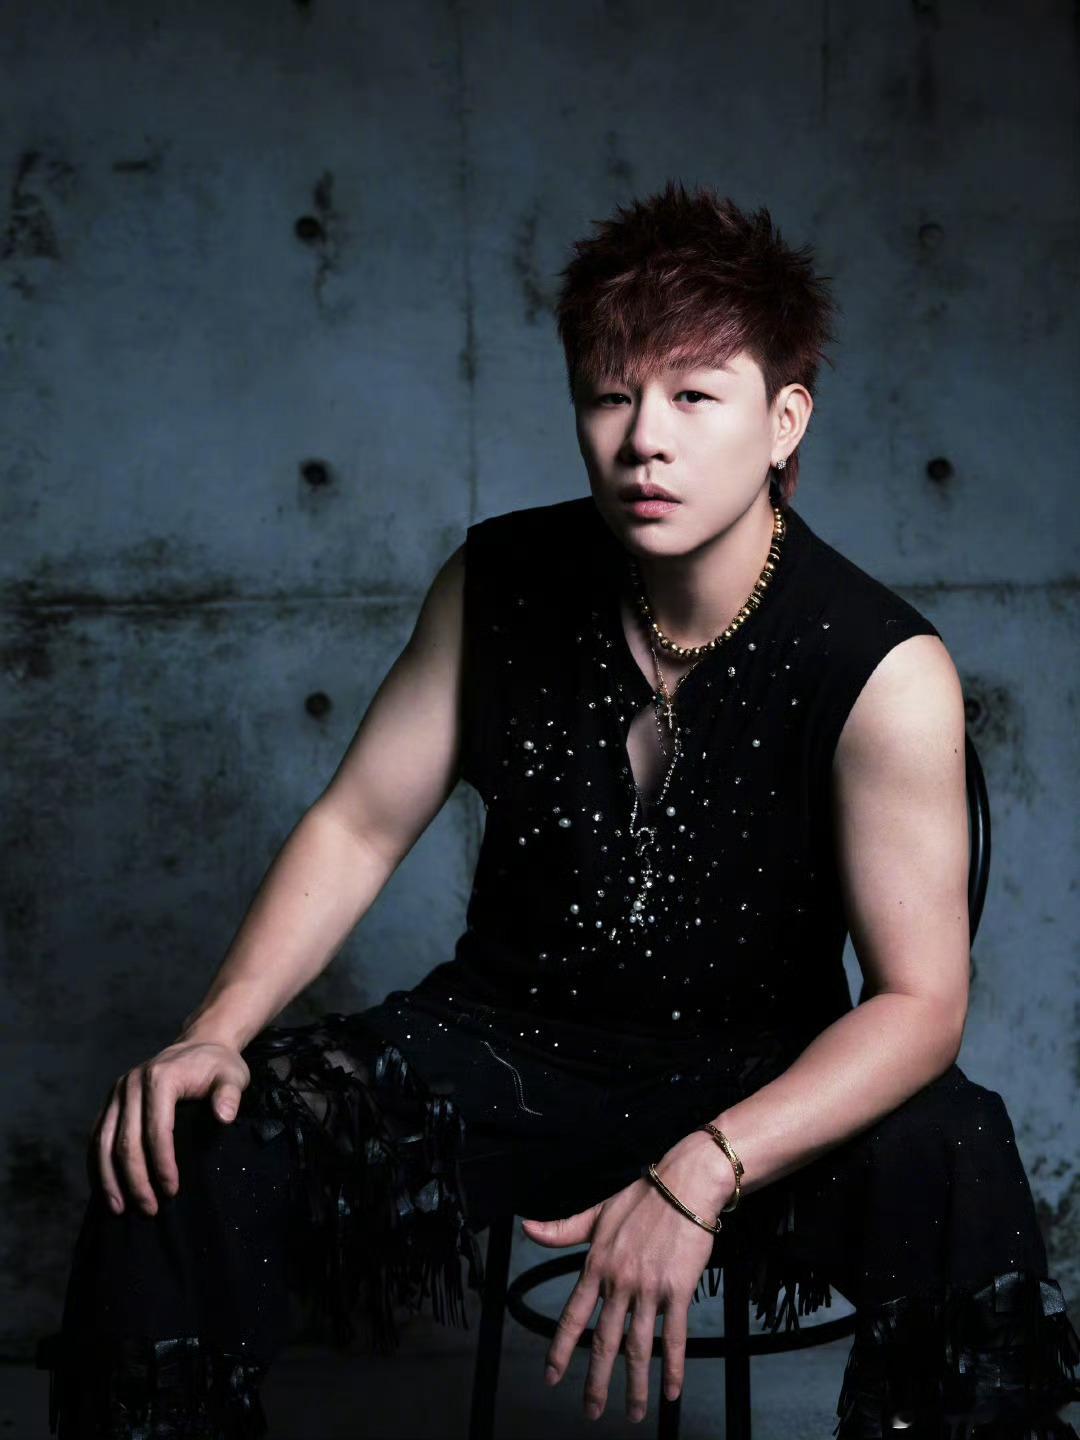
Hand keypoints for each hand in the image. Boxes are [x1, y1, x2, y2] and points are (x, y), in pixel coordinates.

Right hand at [88, 1038, 250, 1216]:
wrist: (199, 1045)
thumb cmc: (218, 1066)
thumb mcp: (233, 1076)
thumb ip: (229, 1095)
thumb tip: (224, 1116)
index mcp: (160, 1078)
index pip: (156, 1130)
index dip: (162, 1164)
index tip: (172, 1190)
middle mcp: (131, 1084)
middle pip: (126, 1141)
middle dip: (136, 1180)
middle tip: (150, 1209)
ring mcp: (116, 1093)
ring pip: (102, 1142)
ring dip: (109, 1179)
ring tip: (119, 1210)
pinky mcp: (110, 1102)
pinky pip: (97, 1137)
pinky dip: (98, 1165)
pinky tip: (106, 1189)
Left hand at [519, 1133, 733, 1423]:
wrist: (684, 1184)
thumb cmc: (643, 1195)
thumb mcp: (598, 1211)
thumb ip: (565, 1229)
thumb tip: (528, 1229)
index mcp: (596, 1265)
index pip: (573, 1315)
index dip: (560, 1349)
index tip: (551, 1377)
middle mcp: (619, 1282)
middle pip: (604, 1342)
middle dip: (596, 1382)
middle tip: (591, 1412)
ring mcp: (648, 1288)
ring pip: (638, 1347)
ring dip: (635, 1386)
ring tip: (633, 1413)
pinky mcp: (678, 1289)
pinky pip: (674, 1336)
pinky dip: (673, 1367)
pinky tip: (671, 1392)